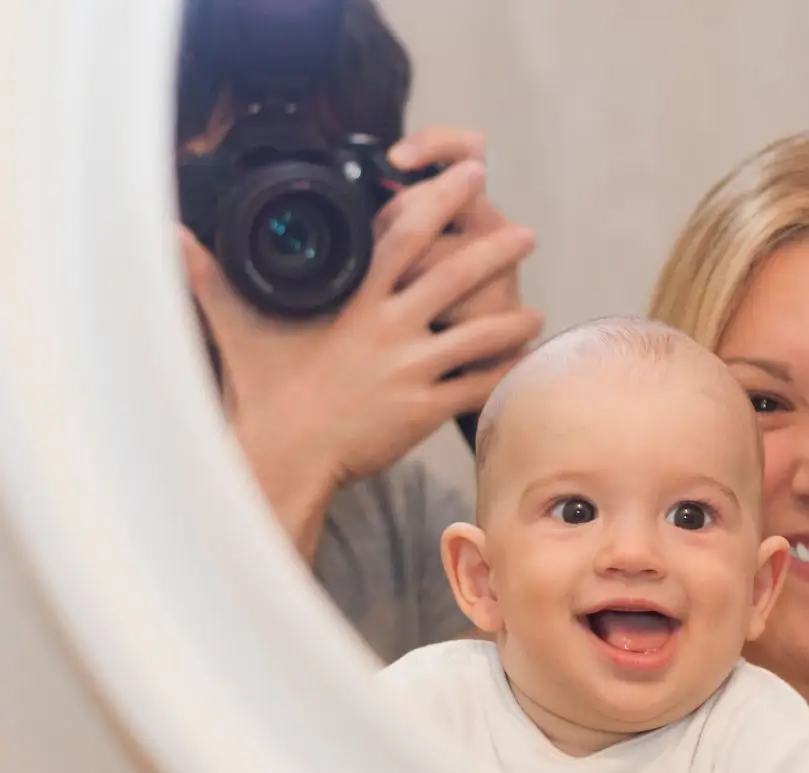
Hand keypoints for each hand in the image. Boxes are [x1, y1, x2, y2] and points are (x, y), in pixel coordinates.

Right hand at [182, 156, 541, 559]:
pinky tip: (524, 364)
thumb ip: (211, 277)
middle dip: (494, 250)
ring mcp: (411, 369)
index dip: (438, 199)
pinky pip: (477, 385)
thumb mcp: (237, 326)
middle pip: (454, 275)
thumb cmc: (264, 391)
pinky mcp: (424, 409)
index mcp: (351, 299)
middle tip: (524, 233)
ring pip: (479, 333)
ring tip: (535, 310)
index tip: (467, 176)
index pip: (401, 234)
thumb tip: (169, 236)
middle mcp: (388, 328)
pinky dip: (504, 373)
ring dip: (512, 317)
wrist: (283, 455)